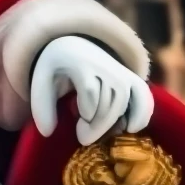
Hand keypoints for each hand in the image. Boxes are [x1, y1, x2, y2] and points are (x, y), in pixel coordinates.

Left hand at [30, 35, 153, 145]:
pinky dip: (142, 113)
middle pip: (108, 102)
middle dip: (97, 125)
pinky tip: (131, 128)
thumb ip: (41, 106)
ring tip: (97, 132)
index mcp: (80, 61)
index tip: (77, 127)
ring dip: (112, 124)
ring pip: (123, 103)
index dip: (86, 113)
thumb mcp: (40, 82)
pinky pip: (143, 96)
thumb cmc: (56, 68)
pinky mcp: (131, 79)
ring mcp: (121, 72)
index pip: (90, 91)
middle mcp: (105, 65)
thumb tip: (47, 132)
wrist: (75, 46)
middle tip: (83, 138)